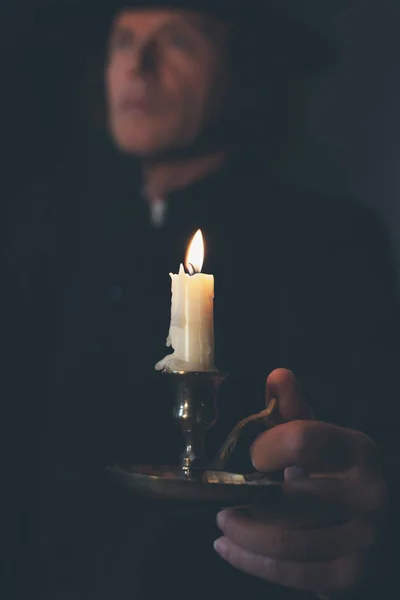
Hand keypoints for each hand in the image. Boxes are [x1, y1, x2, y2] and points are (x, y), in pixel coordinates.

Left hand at [214, 369, 387, 596]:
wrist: (373, 527)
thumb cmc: (335, 476)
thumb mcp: (318, 440)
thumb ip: (294, 410)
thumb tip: (277, 376)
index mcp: (357, 449)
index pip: (303, 440)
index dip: (267, 447)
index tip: (252, 458)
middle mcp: (368, 492)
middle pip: (290, 497)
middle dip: (245, 500)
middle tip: (221, 502)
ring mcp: (363, 538)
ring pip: (287, 539)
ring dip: (243, 533)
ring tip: (224, 523)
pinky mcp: (350, 575)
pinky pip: (291, 573)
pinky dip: (251, 562)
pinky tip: (230, 548)